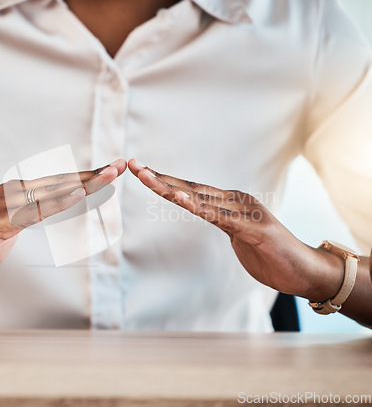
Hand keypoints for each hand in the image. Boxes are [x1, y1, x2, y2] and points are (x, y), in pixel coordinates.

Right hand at [0, 159, 126, 287]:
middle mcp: (14, 190)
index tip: (112, 170)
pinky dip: (59, 202)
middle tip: (121, 165)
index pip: (60, 182)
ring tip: (109, 175)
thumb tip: (50, 208)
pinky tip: (78, 195)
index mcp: (19, 191)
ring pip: (53, 190)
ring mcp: (6, 202)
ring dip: (84, 183)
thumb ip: (31, 214)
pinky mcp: (0, 218)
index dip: (87, 176)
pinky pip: (36, 210)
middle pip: (61, 181)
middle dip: (94, 174)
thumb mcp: (13, 226)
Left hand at [128, 159, 342, 301]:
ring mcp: (245, 212)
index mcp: (230, 202)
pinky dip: (198, 207)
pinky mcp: (254, 228)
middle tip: (132, 165)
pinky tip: (179, 198)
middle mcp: (236, 201)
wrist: (305, 272)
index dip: (165, 180)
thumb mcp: (239, 236)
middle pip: (190, 187)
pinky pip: (220, 217)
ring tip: (146, 177)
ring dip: (170, 187)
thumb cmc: (271, 255)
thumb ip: (223, 222)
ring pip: (200, 198)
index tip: (140, 171)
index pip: (191, 189)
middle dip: (159, 177)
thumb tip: (208, 213)